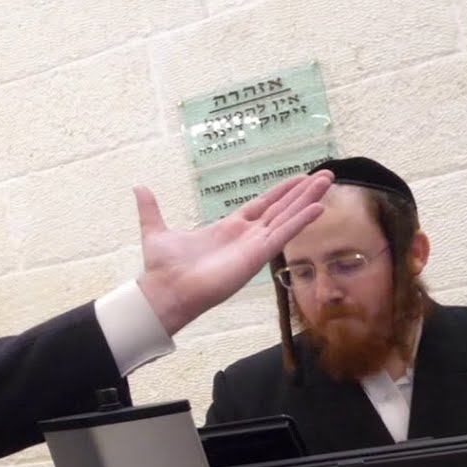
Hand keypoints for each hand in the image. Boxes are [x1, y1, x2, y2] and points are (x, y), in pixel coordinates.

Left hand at [135, 171, 333, 335]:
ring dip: (307, 201)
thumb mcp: (156, 230)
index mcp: (228, 229)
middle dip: (302, 193)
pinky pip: (282, 236)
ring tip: (327, 182)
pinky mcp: (255, 257)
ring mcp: (253, 247)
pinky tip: (317, 208)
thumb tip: (139, 187)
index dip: (280, 192)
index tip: (299, 179)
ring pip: (286, 219)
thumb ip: (151, 209)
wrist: (164, 291)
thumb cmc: (163, 268)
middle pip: (281, 210)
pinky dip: (300, 222)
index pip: (261, 206)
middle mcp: (245, 237)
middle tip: (325, 175)